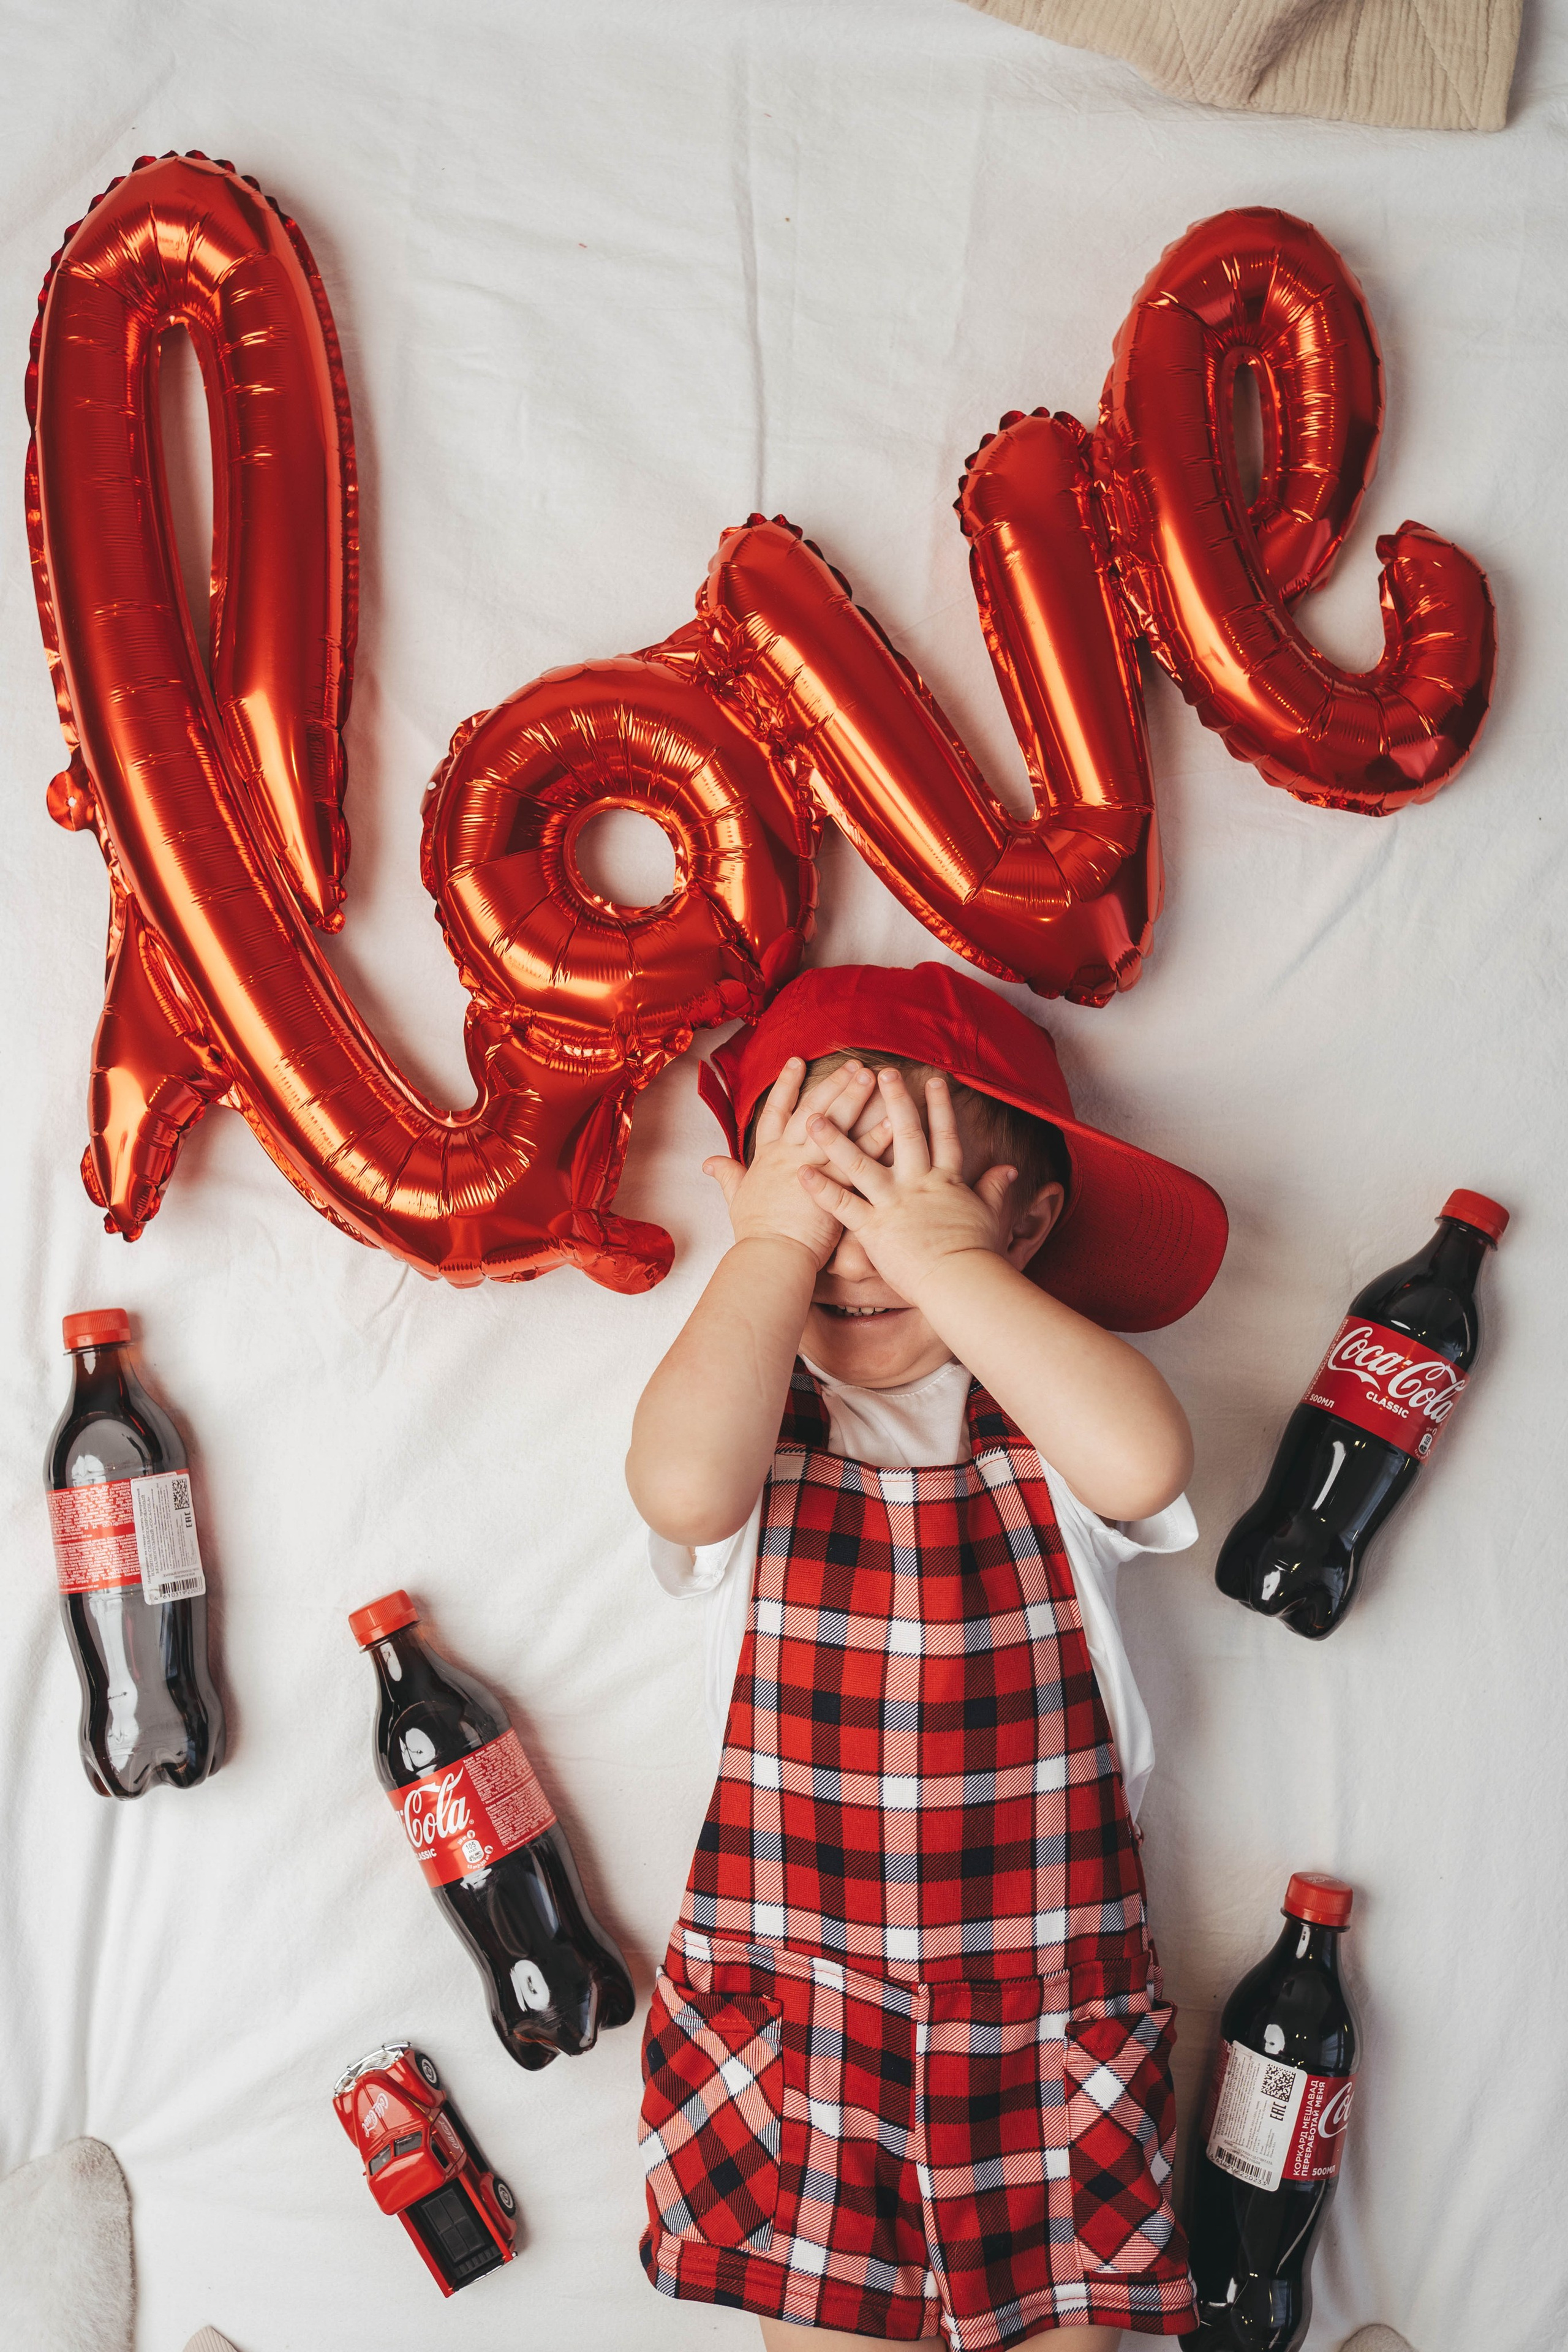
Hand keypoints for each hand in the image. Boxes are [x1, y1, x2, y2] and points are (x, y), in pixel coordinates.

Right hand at [704, 1057, 891, 1268]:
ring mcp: (812, 1167)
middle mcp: (790, 1155)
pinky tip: (894, 1121)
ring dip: (855, 1098)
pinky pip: (860, 1156)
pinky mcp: (835, 1186)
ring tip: (874, 1076)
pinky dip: (877, 1138)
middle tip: (852, 1063)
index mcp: (768, 1157)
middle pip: (812, 1110)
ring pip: (836, 1125)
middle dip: (832, 1083)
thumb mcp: (736, 1199)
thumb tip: (708, 1163)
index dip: (785, 1085)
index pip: (775, 1111)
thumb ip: (727, 1176)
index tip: (796, 1060)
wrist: (770, 1257)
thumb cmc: (755, 1234)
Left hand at [799, 1067, 1013, 1300]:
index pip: (944, 1136)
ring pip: (861, 1163)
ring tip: (815, 1115)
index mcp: (946, 1182)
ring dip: (836, 1139)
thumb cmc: (978, 1254)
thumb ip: (996, 1188)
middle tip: (880, 1071)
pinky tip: (800, 1173)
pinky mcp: (873, 1228)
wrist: (962, 1282)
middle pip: (906, 1135)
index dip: (941, 1107)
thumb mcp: (990, 1215)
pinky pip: (843, 1205)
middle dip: (894, 1100)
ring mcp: (894, 1204)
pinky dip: (821, 1190)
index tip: (935, 1080)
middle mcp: (918, 1184)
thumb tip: (1010, 1169)